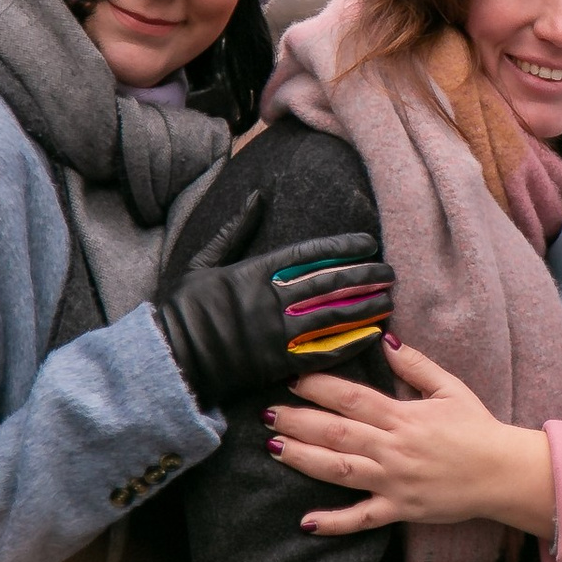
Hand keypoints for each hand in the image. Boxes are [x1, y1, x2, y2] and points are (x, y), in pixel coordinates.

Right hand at [155, 191, 390, 406]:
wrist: (170, 359)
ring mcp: (275, 332)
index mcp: (253, 272)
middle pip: (327, 282)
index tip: (368, 242)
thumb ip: (234, 231)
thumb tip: (257, 198)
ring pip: (331, 315)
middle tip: (390, 271)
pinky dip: (350, 343)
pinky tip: (374, 335)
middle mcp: (269, 299)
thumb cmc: (183, 309)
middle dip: (363, 275)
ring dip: (364, 306)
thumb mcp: (203, 262)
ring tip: (390, 299)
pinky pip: (322, 352)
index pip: (308, 253)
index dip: (341, 247)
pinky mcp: (277, 363)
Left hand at [265, 342, 554, 538]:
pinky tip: (306, 523)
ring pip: (340, 470)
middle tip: (268, 413)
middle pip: (337, 432)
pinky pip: (362, 518)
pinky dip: (335, 522)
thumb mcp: (450, 388)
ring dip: (305, 459)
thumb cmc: (477, 428)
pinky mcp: (399, 509)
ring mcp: (394, 481)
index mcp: (404, 417)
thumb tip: (386, 339)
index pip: (353, 398)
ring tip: (275, 448)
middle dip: (299, 421)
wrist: (502, 473)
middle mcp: (393, 448)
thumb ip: (416, 365)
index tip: (293, 378)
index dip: (320, 387)